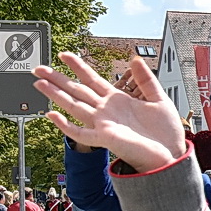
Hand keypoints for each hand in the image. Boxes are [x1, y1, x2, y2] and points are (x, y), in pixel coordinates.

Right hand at [36, 54, 186, 171]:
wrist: (171, 155)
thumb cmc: (165, 132)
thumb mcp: (159, 99)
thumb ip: (146, 80)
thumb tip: (135, 60)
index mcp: (118, 100)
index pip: (93, 79)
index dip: (78, 67)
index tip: (64, 55)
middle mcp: (107, 111)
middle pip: (77, 90)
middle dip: (58, 78)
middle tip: (39, 68)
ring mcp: (104, 123)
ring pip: (74, 105)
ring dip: (56, 95)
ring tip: (39, 83)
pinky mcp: (105, 137)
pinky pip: (80, 132)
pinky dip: (65, 125)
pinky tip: (52, 115)